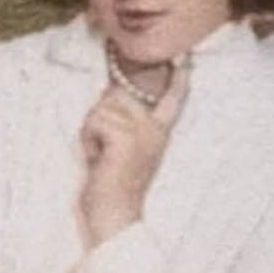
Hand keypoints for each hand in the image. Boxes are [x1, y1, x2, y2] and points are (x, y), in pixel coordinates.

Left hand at [79, 61, 189, 247]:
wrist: (115, 217)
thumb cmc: (113, 184)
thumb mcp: (125, 149)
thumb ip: (126, 123)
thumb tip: (113, 92)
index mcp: (159, 132)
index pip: (173, 97)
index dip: (179, 75)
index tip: (185, 55)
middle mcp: (155, 130)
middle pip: (117, 94)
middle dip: (100, 117)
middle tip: (105, 149)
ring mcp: (142, 133)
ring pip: (101, 108)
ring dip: (91, 132)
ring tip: (102, 156)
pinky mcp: (125, 139)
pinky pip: (95, 122)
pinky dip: (88, 141)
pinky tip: (98, 160)